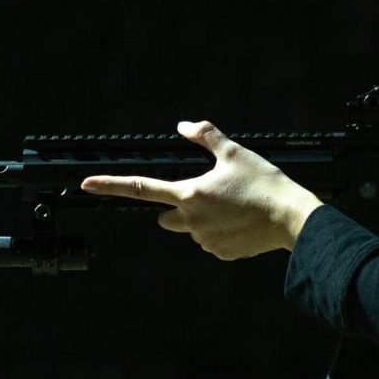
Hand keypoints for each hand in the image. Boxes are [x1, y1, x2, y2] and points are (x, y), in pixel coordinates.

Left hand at [79, 121, 323, 258]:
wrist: (293, 219)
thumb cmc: (265, 183)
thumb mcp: (235, 152)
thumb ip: (205, 136)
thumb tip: (183, 125)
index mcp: (190, 193)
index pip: (141, 188)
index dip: (111, 185)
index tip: (86, 185)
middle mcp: (191, 220)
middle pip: (165, 216)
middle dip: (176, 207)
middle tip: (205, 195)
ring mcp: (205, 241)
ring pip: (191, 229)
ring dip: (202, 219)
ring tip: (234, 208)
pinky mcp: (220, 253)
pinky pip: (210, 242)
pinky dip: (220, 233)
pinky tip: (241, 224)